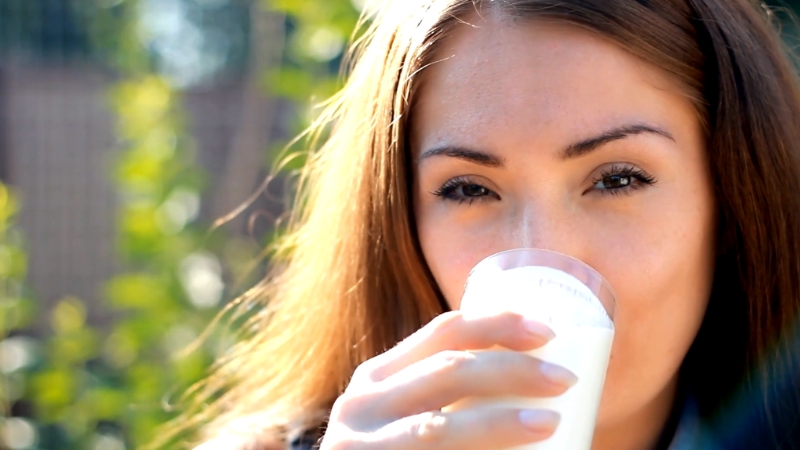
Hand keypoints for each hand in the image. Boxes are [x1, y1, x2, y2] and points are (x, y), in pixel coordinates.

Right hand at [319, 311, 577, 449]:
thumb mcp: (398, 417)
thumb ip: (439, 399)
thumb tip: (534, 382)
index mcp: (377, 376)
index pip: (441, 332)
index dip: (498, 322)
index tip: (548, 331)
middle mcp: (361, 404)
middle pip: (448, 370)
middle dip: (513, 369)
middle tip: (565, 380)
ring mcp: (362, 446)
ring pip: (440, 427)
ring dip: (502, 422)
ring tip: (551, 420)